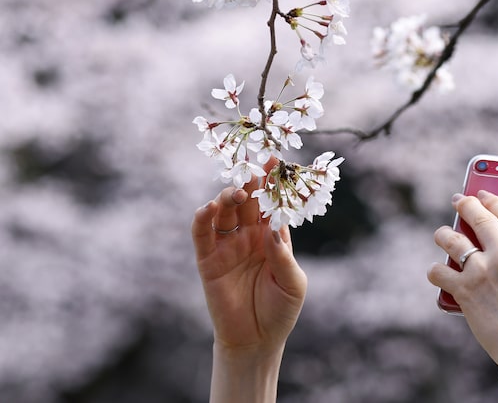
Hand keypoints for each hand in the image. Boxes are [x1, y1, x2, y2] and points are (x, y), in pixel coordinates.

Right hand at [191, 169, 306, 402]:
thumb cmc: (280, 311)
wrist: (256, 340)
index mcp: (272, 237)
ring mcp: (228, 247)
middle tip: (251, 170)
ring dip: (226, 198)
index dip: (272, 183)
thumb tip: (271, 228)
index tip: (274, 159)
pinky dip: (202, 219)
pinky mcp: (209, 260)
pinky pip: (202, 235)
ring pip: (223, 213)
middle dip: (249, 183)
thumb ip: (282, 255)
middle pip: (247, 202)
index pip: (271, 204)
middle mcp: (249, 236)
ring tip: (234, 193)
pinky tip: (207, 208)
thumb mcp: (292, 283)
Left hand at [427, 190, 497, 402]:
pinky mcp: (464, 291)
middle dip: (465, 204)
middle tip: (459, 200)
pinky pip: (439, 272)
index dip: (492, 200)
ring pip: (452, 239)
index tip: (483, 195)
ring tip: (442, 233)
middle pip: (478, 217)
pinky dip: (435, 271)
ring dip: (443, 233)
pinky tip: (437, 271)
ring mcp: (482, 271)